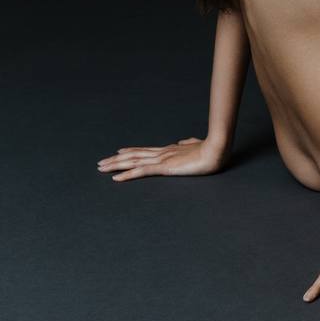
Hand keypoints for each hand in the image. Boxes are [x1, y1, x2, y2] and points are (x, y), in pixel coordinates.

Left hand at [96, 136, 228, 180]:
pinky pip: (141, 171)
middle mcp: (161, 153)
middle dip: (116, 160)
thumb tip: (181, 142)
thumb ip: (188, 144)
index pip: (144, 150)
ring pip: (133, 161)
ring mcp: (161, 159)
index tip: (118, 152)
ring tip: (102, 168)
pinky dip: (127, 175)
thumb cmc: (210, 149)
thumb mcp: (196, 147)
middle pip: (133, 155)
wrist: (216, 149)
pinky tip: (116, 178)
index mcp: (168, 150)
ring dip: (116, 166)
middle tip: (101, 163)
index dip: (130, 151)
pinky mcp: (164, 167)